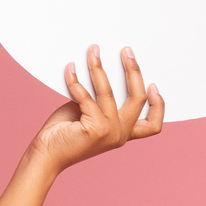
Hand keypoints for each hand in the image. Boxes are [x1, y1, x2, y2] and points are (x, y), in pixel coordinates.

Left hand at [29, 44, 163, 173]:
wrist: (46, 154)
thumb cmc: (64, 134)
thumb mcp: (88, 114)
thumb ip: (99, 100)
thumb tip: (99, 70)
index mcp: (123, 134)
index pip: (152, 125)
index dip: (158, 105)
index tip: (153, 84)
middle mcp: (120, 134)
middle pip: (137, 98)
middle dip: (133, 71)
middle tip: (126, 52)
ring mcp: (110, 132)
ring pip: (108, 91)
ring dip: (98, 67)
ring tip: (92, 51)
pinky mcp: (95, 128)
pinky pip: (86, 97)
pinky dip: (76, 80)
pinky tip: (70, 69)